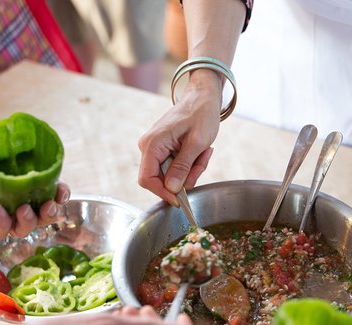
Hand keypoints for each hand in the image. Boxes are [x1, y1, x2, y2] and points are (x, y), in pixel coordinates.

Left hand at [0, 141, 69, 241]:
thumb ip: (11, 150)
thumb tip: (35, 143)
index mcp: (15, 185)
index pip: (45, 192)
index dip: (57, 194)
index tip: (61, 191)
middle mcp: (10, 203)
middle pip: (41, 214)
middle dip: (51, 212)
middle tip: (49, 206)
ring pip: (25, 227)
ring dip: (30, 220)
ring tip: (23, 209)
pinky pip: (1, 233)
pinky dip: (4, 223)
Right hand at [138, 70, 220, 204]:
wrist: (202, 97)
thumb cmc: (201, 114)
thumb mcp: (197, 143)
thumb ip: (183, 167)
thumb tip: (172, 189)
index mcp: (152, 144)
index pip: (147, 180)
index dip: (163, 193)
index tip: (181, 200)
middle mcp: (148, 147)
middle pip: (160, 179)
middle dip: (184, 177)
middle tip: (202, 163)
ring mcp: (154, 148)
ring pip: (170, 175)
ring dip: (190, 170)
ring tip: (204, 153)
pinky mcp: (162, 150)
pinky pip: (174, 167)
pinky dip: (189, 164)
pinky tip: (200, 152)